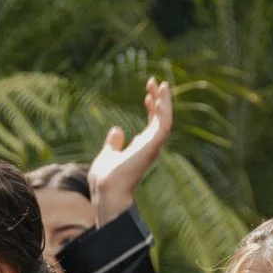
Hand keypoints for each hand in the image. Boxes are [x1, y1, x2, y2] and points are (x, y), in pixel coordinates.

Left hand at [89, 77, 172, 222]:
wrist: (106, 190)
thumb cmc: (106, 178)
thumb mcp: (108, 154)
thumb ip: (114, 143)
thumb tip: (117, 130)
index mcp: (142, 147)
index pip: (153, 123)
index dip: (152, 106)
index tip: (148, 92)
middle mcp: (151, 146)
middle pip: (161, 118)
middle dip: (160, 99)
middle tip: (155, 81)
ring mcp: (153, 147)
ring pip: (165, 120)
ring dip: (165, 102)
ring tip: (160, 84)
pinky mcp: (152, 147)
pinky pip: (163, 126)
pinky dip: (163, 112)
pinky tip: (158, 98)